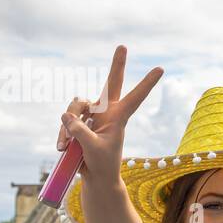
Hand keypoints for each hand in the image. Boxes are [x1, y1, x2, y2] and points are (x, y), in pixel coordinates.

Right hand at [57, 46, 162, 182]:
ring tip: (65, 147)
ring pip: (75, 105)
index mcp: (119, 117)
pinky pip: (65, 119)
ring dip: (67, 126)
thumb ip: (81, 131)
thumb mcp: (92, 149)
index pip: (135, 97)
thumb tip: (66, 115)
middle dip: (116, 65)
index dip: (147, 83)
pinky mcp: (78, 120)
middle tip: (123, 46)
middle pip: (111, 83)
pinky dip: (62, 134)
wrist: (96, 177)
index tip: (160, 68)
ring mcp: (92, 115)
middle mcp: (107, 112)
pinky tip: (62, 148)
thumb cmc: (102, 164)